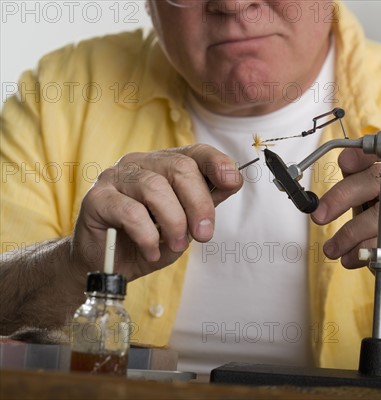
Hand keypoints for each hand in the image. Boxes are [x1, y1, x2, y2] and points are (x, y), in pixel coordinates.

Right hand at [71, 144, 242, 280]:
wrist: (107, 266)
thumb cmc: (148, 240)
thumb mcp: (186, 223)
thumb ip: (206, 201)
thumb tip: (233, 180)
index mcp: (164, 165)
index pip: (195, 152)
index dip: (216, 163)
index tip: (232, 182)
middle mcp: (140, 163)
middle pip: (179, 168)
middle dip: (198, 204)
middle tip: (204, 235)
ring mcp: (115, 177)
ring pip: (155, 188)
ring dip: (173, 222)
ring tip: (175, 246)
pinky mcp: (97, 198)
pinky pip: (130, 211)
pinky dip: (147, 235)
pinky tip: (151, 251)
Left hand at [311, 148, 380, 329]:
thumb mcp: (377, 216)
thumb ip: (363, 194)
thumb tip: (343, 166)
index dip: (364, 155)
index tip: (342, 164)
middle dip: (344, 195)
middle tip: (320, 216)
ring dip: (352, 233)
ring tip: (336, 250)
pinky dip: (372, 250)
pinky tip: (356, 259)